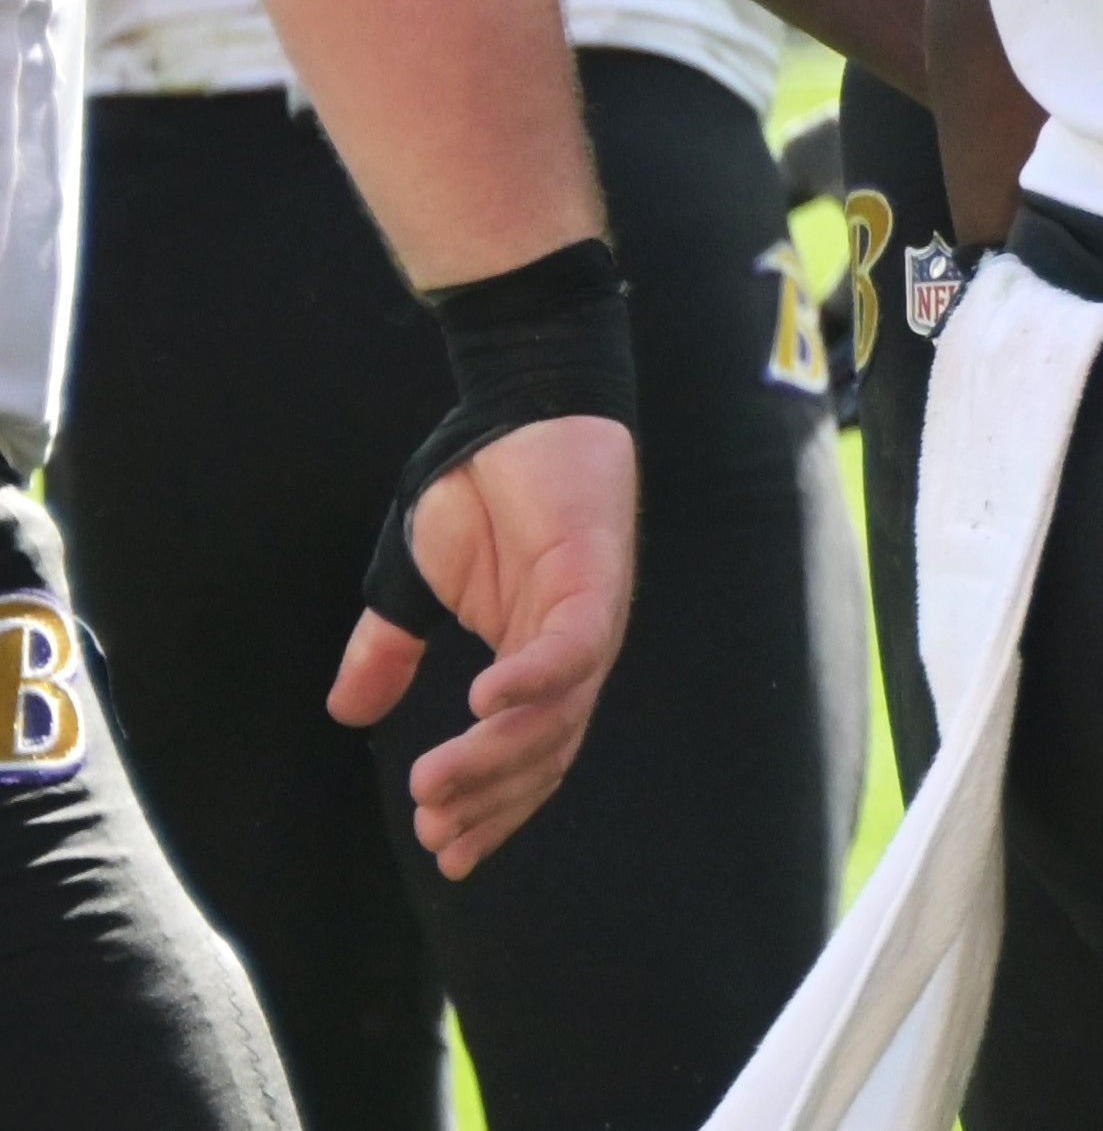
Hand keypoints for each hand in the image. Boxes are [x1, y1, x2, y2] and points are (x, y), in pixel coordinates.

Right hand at [324, 413, 636, 874]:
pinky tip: (483, 702)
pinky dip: (533, 680)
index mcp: (534, 662)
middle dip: (492, 800)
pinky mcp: (594, 575)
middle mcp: (571, 652)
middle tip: (435, 834)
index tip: (444, 854)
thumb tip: (347, 714)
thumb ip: (389, 650)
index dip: (492, 808)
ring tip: (434, 786)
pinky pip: (574, 645)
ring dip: (496, 755)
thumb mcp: (415, 585)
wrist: (515, 410)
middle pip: (547, 751)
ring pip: (558, 712)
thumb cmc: (478, 492)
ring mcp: (587, 615)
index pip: (526, 756)